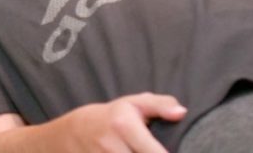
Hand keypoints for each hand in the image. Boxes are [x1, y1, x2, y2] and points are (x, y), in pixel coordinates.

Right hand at [0, 93, 187, 152]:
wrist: (68, 134)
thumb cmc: (110, 117)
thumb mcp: (133, 103)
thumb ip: (160, 105)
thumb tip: (182, 112)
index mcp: (125, 125)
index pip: (155, 152)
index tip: (184, 152)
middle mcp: (111, 146)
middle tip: (161, 150)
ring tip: (137, 151)